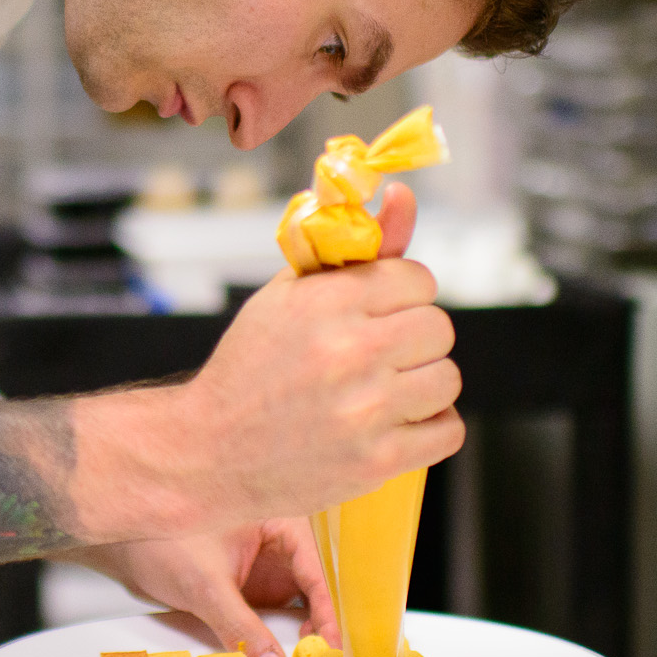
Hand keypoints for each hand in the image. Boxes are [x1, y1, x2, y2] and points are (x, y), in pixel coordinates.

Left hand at [64, 518, 339, 656]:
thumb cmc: (159, 538)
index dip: (329, 610)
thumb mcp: (206, 586)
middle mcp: (278, 542)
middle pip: (314, 589)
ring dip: (301, 635)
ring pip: (297, 605)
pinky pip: (274, 614)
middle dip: (320, 627)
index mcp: (278, 521)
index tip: (333, 647)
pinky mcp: (252, 587)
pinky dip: (278, 637)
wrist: (118, 544)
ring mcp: (266, 566)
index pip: (317, 568)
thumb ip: (240, 629)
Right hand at [72, 182, 462, 540]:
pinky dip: (430, 429)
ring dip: (424, 384)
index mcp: (327, 302)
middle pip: (439, 328)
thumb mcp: (289, 296)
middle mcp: (351, 351)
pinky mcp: (376, 459)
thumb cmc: (250, 368)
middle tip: (381, 354)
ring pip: (447, 379)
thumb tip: (405, 197)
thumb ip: (355, 247)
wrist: (209, 451)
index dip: (402, 295)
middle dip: (414, 339)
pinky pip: (447, 433)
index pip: (418, 280)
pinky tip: (398, 423)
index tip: (381, 312)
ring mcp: (366, 409)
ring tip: (386, 390)